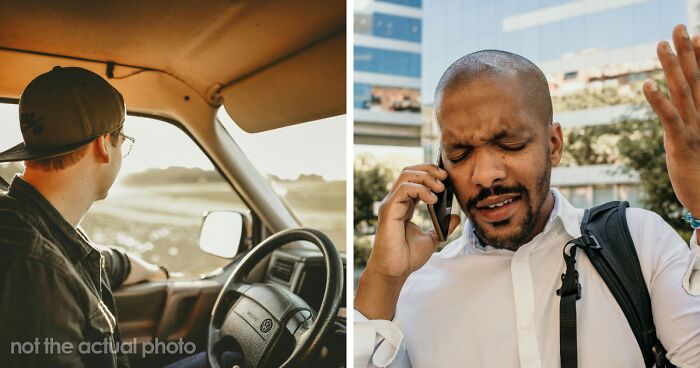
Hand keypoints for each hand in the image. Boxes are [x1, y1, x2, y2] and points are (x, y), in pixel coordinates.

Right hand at [355, 164, 459, 319]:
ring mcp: (391, 204)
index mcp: (405, 205)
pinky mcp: (389, 210)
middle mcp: (396, 201)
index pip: (415, 179)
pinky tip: (433, 200)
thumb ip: (442, 227)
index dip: (431, 174)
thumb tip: (455, 217)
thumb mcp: (432, 239)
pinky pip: (404, 189)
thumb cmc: (407, 257)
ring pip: (406, 175)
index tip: (447, 179)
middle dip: (429, 169)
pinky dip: (420, 190)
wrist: (395, 271)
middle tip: (445, 178)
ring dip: (426, 177)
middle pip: (409, 171)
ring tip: (440, 189)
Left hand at [643, 24, 699, 215]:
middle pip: (695, 78)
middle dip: (686, 52)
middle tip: (678, 27)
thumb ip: (688, 124)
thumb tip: (684, 106)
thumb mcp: (696, 144)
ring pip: (683, 91)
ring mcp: (694, 129)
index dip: (699, 58)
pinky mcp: (682, 144)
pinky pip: (670, 118)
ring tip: (662, 44)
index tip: (695, 35)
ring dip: (672, 66)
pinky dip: (658, 101)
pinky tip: (647, 85)